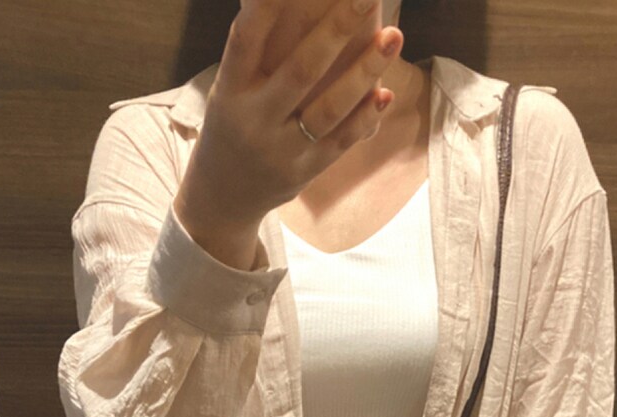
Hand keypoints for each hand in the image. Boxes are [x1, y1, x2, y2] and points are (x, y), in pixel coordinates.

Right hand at [179, 0, 402, 231]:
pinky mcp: (304, 172)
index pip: (246, 39)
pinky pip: (340, 142)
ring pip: (328, 109)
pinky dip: (365, 118)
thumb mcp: (229, 87)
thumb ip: (255, 49)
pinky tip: (385, 93)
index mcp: (229, 89)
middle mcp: (253, 119)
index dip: (267, 6)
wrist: (223, 196)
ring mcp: (280, 149)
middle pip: (300, 71)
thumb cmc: (233, 124)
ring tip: (393, 38)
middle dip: (336, 29)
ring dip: (364, 72)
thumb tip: (288, 1)